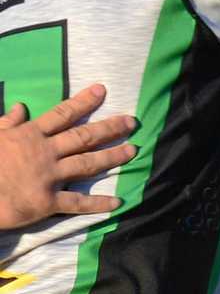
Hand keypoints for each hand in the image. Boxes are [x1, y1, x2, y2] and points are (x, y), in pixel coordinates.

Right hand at [0, 84, 137, 229]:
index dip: (83, 101)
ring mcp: (48, 176)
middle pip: (84, 136)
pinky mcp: (47, 202)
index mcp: (29, 135)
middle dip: (110, 127)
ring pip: (87, 163)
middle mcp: (45, 152)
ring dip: (112, 156)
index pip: (61, 114)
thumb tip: (20, 108)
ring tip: (133, 150)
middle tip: (133, 121)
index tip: (102, 90)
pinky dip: (98, 203)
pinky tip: (117, 201)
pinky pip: (77, 203)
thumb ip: (6, 123)